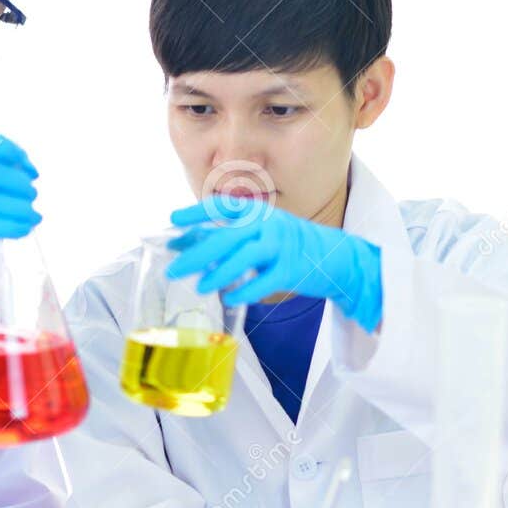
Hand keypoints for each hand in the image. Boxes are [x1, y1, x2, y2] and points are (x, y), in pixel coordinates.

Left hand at [167, 197, 381, 330]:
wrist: (334, 256)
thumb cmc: (286, 245)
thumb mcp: (259, 233)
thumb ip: (226, 237)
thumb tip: (185, 244)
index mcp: (257, 213)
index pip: (222, 207)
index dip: (196, 213)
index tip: (172, 221)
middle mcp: (268, 225)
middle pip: (227, 237)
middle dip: (197, 254)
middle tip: (173, 269)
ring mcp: (281, 246)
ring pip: (245, 258)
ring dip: (219, 274)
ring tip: (200, 287)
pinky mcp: (292, 270)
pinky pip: (264, 281)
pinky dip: (245, 291)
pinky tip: (229, 299)